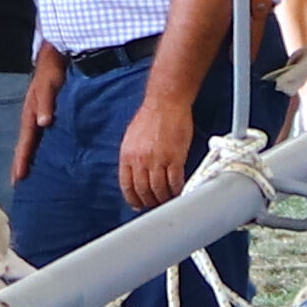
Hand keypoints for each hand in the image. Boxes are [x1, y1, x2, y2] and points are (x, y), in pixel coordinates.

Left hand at [121, 92, 195, 208]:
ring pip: (159, 190)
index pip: (127, 186)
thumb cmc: (152, 116)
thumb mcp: (132, 138)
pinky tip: (179, 191)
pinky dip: (177, 190)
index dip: (133, 199)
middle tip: (156, 204)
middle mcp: (140, 160)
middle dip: (149, 201)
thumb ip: (133, 157)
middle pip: (143, 191)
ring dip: (164, 198)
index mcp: (127, 155)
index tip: (138, 205)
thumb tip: (134, 173)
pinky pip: (175, 182)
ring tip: (168, 199)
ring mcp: (157, 160)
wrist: (166, 102)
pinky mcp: (174, 158)